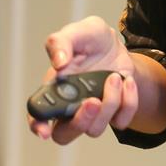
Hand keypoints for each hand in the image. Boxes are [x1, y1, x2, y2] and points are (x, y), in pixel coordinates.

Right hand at [29, 16, 137, 143]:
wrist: (119, 44)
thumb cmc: (91, 39)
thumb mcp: (78, 31)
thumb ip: (61, 42)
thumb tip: (58, 63)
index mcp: (54, 88)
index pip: (37, 115)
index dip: (37, 126)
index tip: (44, 130)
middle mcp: (70, 106)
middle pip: (64, 134)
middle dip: (79, 121)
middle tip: (93, 100)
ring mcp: (92, 112)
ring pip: (94, 129)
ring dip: (108, 104)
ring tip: (115, 76)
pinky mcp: (114, 113)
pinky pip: (121, 121)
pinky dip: (128, 102)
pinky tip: (128, 81)